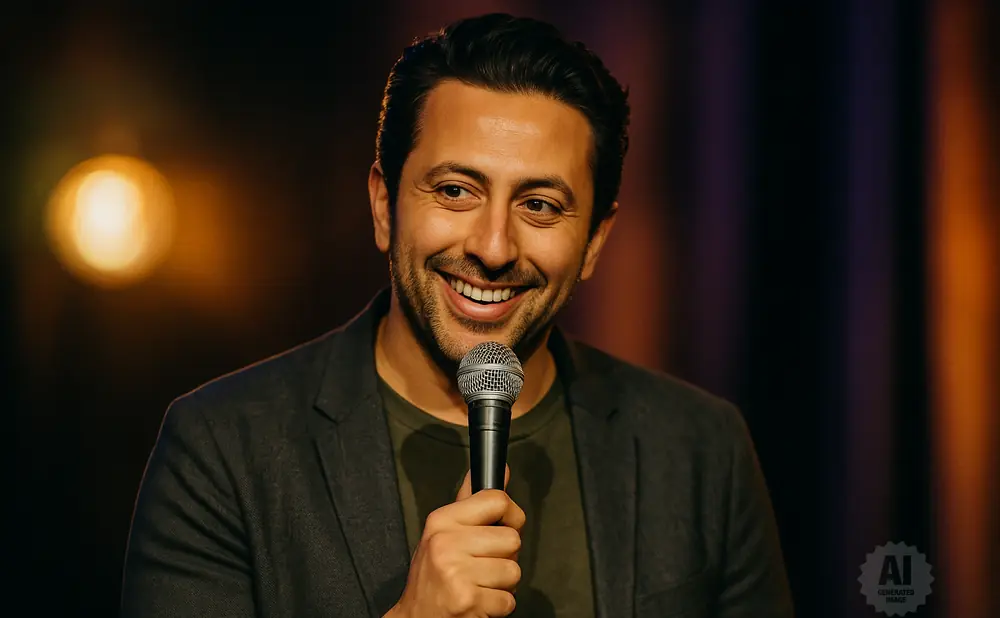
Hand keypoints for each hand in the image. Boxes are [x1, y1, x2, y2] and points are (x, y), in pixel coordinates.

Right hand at [388, 466, 523, 616]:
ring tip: (479, 585)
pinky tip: (478, 602)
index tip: (504, 527)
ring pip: (514, 571)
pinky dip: (498, 606)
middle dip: (505, 557)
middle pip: (512, 540)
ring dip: (502, 585)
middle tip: (483, 566)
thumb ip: (473, 501)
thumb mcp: (443, 532)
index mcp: (442, 521)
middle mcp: (446, 543)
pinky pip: (508, 600)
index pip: (498, 500)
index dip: (511, 516)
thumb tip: (503, 472)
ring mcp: (457, 573)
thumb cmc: (432, 576)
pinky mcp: (468, 600)